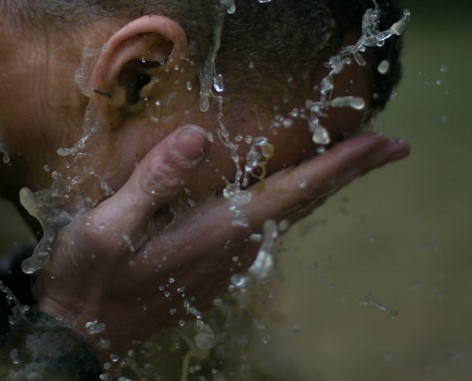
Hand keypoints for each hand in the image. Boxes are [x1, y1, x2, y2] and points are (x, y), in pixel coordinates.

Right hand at [34, 125, 407, 358]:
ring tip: (353, 154)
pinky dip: (296, 195)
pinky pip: (269, 222)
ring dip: (326, 181)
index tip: (384, 143)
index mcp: (218, 232)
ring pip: (291, 212)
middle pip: (306, 200)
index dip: (341, 164)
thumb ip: (153, 182)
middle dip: (351, 169)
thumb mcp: (108, 227)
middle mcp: (235, 247)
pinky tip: (294, 185)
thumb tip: (199, 134)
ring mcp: (228, 259)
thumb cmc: (89, 281)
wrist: (79, 337)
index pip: (295, 190)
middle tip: (392, 144)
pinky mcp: (215, 263)